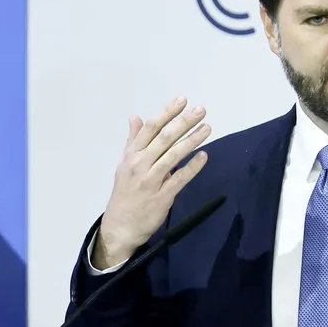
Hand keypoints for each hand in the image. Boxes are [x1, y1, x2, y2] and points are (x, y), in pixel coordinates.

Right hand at [93, 97, 211, 268]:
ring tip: (207, 128)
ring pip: (173, 156)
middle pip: (164, 138)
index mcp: (132, 154)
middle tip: (200, 110)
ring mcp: (151, 180)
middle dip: (184, 122)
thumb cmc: (125, 193)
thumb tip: (135, 117)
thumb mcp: (124, 164)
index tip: (182, 100)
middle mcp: (140, 164)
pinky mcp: (161, 196)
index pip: (150, 128)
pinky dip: (192, 167)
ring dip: (192, 140)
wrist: (120, 226)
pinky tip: (204, 157)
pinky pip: (179, 179)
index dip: (167, 112)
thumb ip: (133, 140)